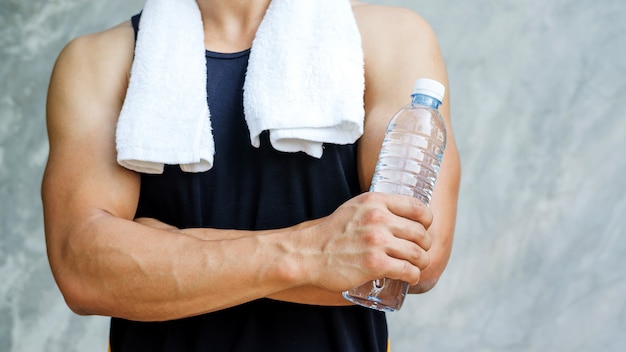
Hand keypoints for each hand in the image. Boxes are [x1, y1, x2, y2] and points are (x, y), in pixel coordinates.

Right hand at [302, 192, 431, 291]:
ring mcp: (377, 241)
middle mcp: (379, 218)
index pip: (418, 208)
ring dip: (421, 263)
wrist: (308, 254)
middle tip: (418, 253)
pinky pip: (408, 271)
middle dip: (425, 246)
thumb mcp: (354, 208)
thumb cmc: (332, 233)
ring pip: (419, 254)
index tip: (423, 230)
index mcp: (375, 201)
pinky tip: (409, 277)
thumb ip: (377, 208)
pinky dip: (413, 276)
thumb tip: (402, 215)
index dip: (426, 221)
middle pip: (421, 233)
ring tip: (415, 266)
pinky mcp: (375, 264)